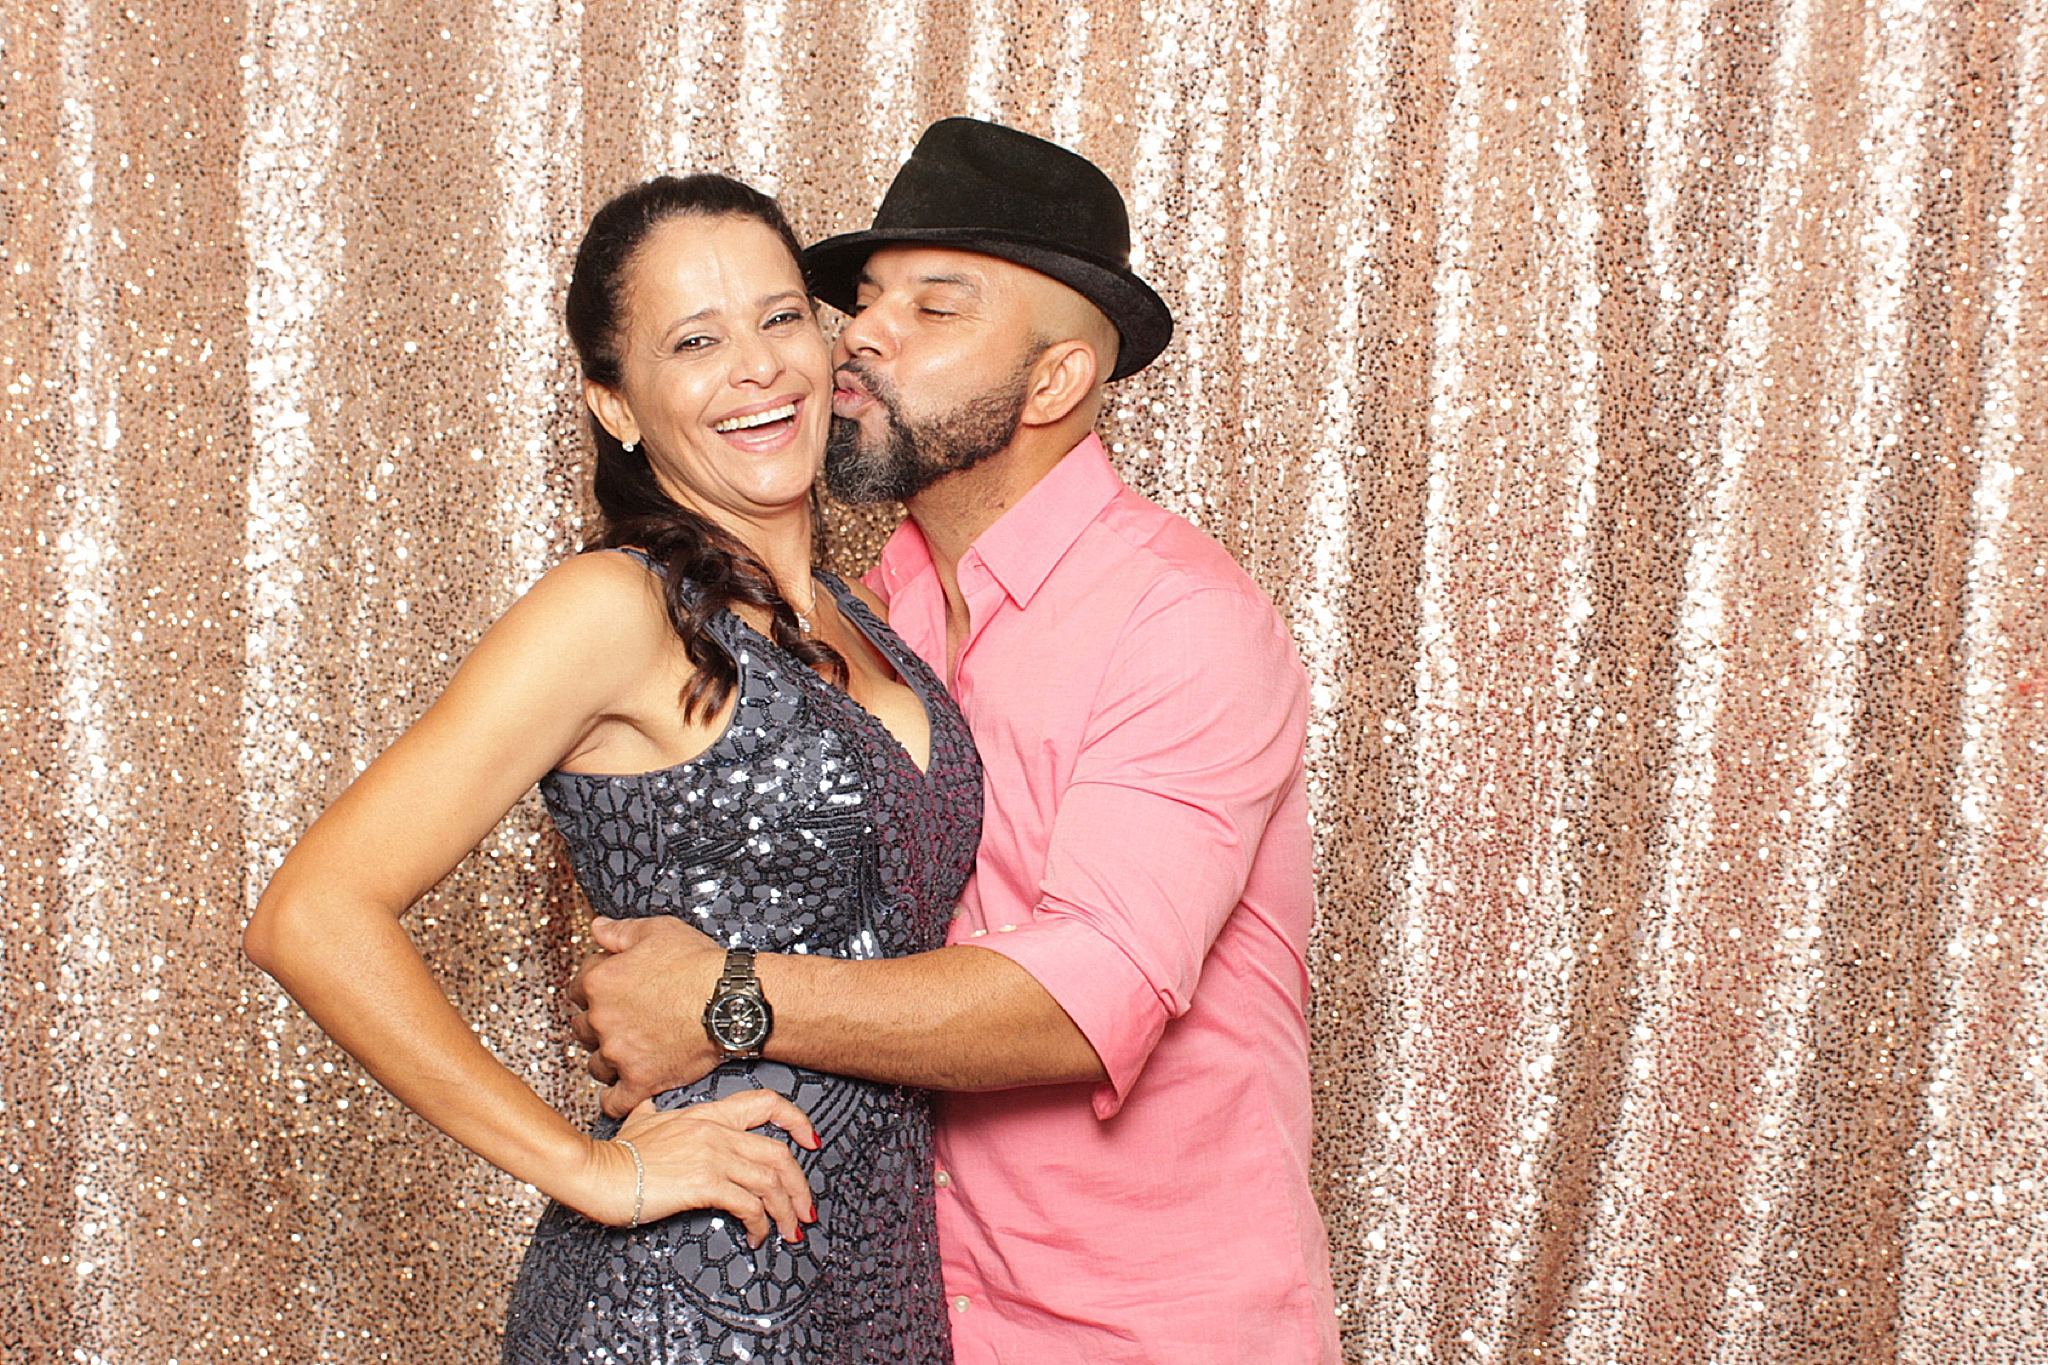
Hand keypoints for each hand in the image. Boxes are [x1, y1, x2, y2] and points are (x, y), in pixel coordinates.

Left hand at [567, 916, 729, 1116]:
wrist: (731, 1001)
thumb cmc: (698, 964)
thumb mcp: (658, 931)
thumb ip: (619, 931)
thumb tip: (596, 927)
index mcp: (600, 982)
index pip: (577, 988)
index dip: (595, 988)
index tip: (612, 991)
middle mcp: (602, 1019)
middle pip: (582, 1028)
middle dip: (598, 1024)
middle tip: (623, 1020)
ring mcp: (619, 1053)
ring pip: (596, 1064)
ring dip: (607, 1059)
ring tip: (629, 1052)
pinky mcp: (640, 1081)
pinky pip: (614, 1101)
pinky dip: (616, 1099)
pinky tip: (624, 1090)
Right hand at [577, 1090, 819, 1245]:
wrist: (597, 1172)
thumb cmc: (616, 1153)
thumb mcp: (640, 1121)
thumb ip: (653, 1113)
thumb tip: (650, 1106)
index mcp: (708, 1114)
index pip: (767, 1103)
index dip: (797, 1121)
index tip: (811, 1142)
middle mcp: (717, 1131)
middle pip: (780, 1154)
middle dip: (801, 1186)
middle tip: (806, 1210)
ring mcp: (713, 1155)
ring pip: (771, 1182)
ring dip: (787, 1211)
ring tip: (790, 1231)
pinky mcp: (705, 1183)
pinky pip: (749, 1204)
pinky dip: (761, 1224)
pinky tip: (756, 1236)